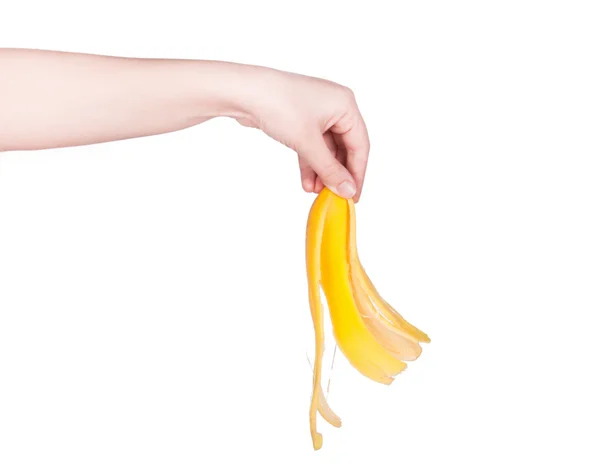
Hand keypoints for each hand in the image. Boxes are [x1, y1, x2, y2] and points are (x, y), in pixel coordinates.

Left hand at [234, 68, 369, 200]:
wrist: (243, 92)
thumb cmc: (279, 105)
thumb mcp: (308, 143)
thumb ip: (330, 170)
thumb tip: (347, 190)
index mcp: (345, 105)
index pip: (360, 145)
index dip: (357, 173)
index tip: (353, 196)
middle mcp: (335, 106)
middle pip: (344, 148)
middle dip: (336, 173)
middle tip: (334, 196)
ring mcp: (317, 112)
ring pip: (327, 149)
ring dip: (322, 171)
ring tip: (316, 192)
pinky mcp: (301, 119)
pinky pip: (312, 145)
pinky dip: (310, 163)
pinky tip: (307, 182)